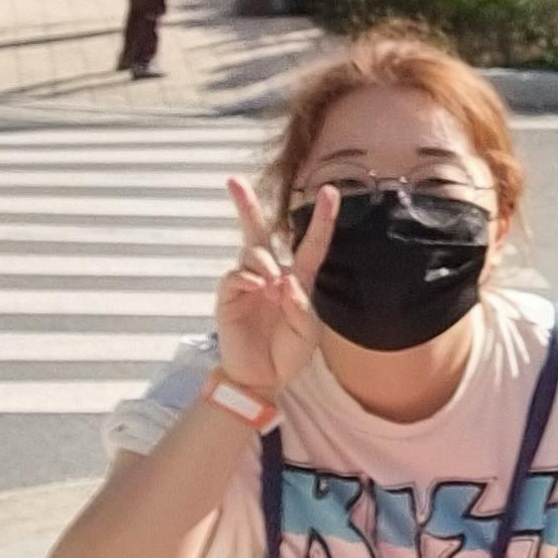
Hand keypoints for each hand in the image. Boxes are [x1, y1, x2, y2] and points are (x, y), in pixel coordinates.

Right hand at [215, 176, 334, 402]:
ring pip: (252, 252)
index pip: (311, 243)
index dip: (322, 218)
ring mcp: (247, 283)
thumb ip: (300, 305)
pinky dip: (248, 277)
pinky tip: (257, 288)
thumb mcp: (306, 331)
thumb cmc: (287, 352)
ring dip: (264, 264)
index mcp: (297, 279)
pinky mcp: (228, 296)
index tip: (329, 190)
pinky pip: (236, 275)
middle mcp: (271, 274)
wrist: (263, 377)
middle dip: (245, 205)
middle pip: (258, 232)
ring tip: (269, 287)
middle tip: (233, 180)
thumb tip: (282, 280)